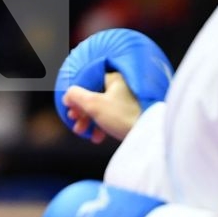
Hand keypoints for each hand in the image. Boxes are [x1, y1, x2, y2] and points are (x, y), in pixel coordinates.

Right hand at [55, 28, 172, 141]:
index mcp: (115, 79)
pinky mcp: (134, 115)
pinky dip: (103, 126)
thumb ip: (76, 96)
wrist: (149, 135)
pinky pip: (113, 118)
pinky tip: (98, 137)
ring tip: (85, 133)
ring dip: (91, 121)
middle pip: (96, 97)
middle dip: (83, 113)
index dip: (78, 97)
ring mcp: (130, 101)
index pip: (90, 83)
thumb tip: (68, 95)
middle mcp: (124, 87)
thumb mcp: (94, 104)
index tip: (71, 111)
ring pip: (104, 109)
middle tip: (76, 125)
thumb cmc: (123, 116)